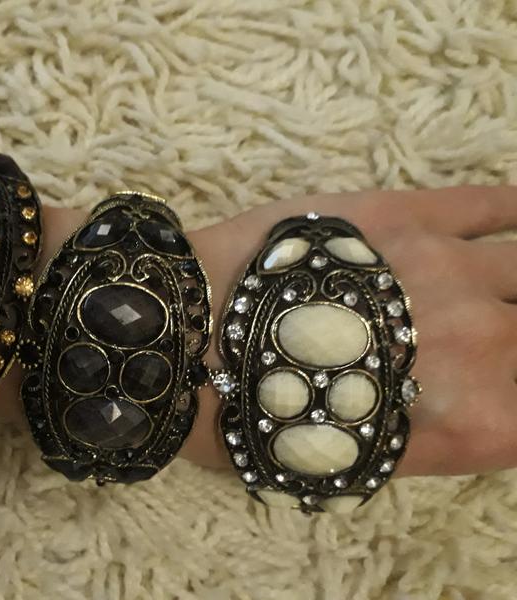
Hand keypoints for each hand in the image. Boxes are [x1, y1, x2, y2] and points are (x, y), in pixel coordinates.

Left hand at [185, 186, 516, 476]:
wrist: (189, 345)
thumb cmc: (259, 421)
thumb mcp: (354, 465)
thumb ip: (432, 445)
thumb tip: (472, 421)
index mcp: (475, 424)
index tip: (502, 384)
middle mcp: (485, 344)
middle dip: (514, 337)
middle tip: (485, 336)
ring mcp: (448, 269)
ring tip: (507, 285)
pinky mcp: (404, 214)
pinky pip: (488, 203)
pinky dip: (516, 209)